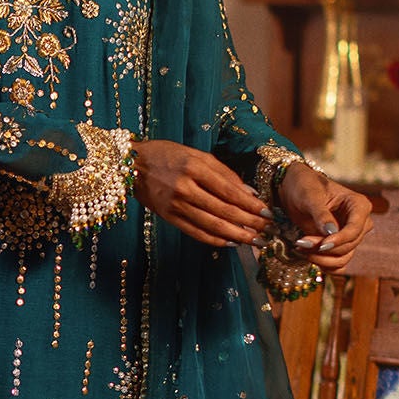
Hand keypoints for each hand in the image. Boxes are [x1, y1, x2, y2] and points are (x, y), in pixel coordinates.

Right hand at [133, 140, 269, 246]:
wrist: (132, 165)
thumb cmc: (167, 155)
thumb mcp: (197, 155)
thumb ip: (224, 173)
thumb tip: (249, 193)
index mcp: (195, 168)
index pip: (229, 191)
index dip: (250, 205)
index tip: (267, 213)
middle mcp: (185, 188)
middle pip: (224, 210)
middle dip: (248, 223)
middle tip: (266, 231)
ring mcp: (176, 205)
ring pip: (212, 225)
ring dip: (236, 235)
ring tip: (254, 241)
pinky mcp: (169, 218)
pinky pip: (196, 233)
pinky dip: (215, 240)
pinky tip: (230, 243)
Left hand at [276, 163, 372, 272]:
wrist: (294, 190)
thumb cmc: (304, 186)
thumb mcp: (310, 197)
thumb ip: (321, 215)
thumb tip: (332, 233)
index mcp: (359, 205)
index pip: (355, 229)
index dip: (339, 240)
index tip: (321, 246)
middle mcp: (360, 222)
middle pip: (349, 246)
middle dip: (324, 249)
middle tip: (301, 243)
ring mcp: (351, 236)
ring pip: (343, 258)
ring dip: (321, 259)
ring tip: (300, 248)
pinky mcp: (340, 246)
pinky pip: (338, 265)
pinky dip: (323, 265)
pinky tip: (307, 256)